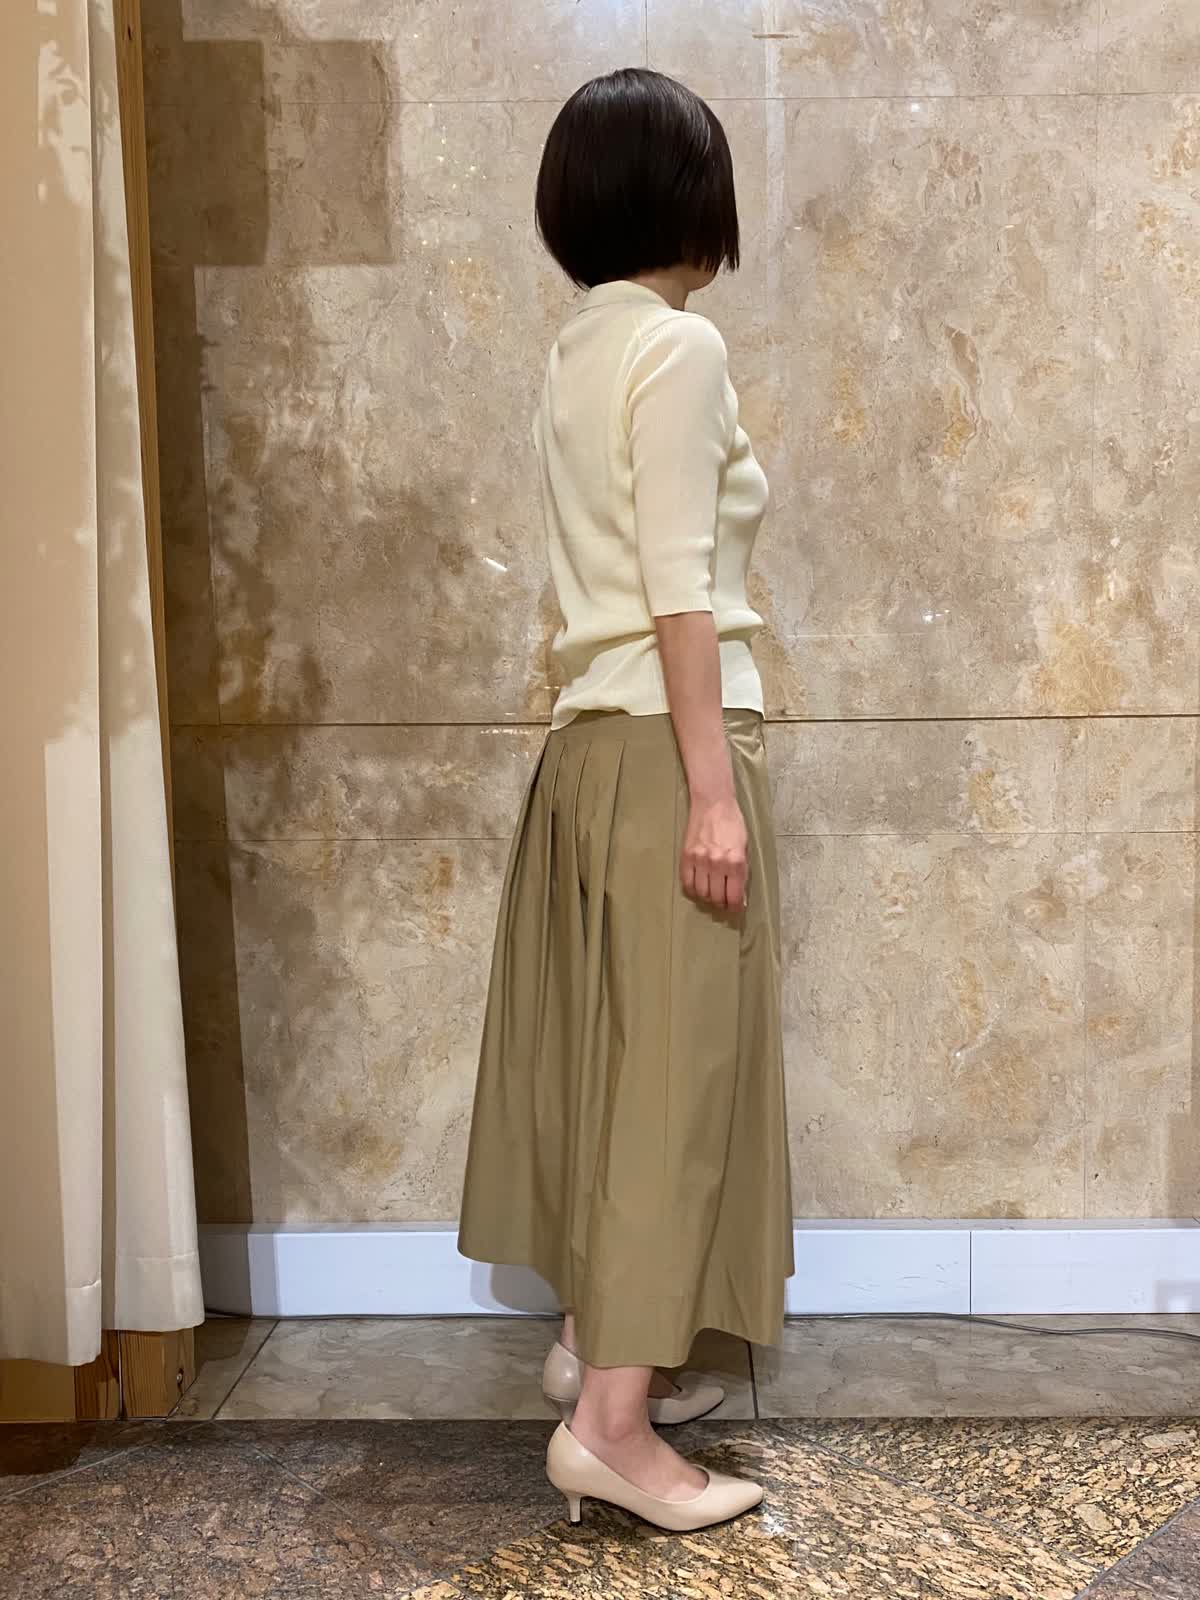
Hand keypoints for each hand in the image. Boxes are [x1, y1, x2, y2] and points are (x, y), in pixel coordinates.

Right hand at [680, 795, 748, 910]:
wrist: (713, 803)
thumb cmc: (733, 823)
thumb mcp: (744, 847)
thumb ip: (742, 871)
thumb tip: (738, 893)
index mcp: (736, 860)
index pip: (734, 896)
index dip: (736, 906)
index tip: (736, 908)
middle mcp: (717, 862)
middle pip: (717, 897)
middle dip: (722, 904)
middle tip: (724, 903)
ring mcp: (699, 860)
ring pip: (701, 893)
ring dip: (708, 898)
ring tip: (712, 894)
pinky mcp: (686, 856)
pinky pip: (687, 883)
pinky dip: (693, 889)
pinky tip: (699, 887)